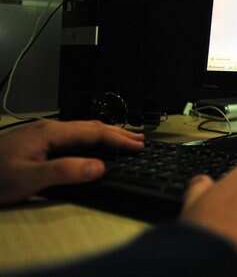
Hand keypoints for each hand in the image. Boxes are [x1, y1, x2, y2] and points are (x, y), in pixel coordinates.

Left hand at [0, 119, 143, 204]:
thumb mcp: (29, 178)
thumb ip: (65, 172)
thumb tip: (99, 167)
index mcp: (51, 133)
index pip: (94, 132)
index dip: (118, 139)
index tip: (138, 146)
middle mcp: (49, 128)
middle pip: (91, 127)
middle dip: (117, 133)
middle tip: (140, 140)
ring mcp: (42, 133)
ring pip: (82, 130)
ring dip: (106, 134)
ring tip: (124, 139)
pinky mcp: (37, 141)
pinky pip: (73, 136)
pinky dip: (92, 139)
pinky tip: (93, 145)